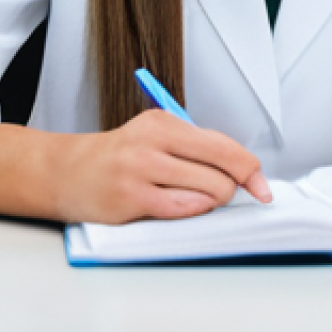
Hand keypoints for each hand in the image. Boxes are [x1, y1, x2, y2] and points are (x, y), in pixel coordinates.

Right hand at [50, 109, 272, 223]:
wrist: (70, 171)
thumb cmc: (120, 156)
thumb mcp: (156, 136)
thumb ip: (195, 147)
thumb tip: (242, 170)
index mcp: (163, 121)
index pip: (223, 144)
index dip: (250, 169)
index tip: (262, 187)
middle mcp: (153, 141)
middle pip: (221, 169)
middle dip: (231, 188)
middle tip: (221, 193)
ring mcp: (141, 169)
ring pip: (208, 192)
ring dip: (211, 201)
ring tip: (192, 197)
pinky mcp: (132, 198)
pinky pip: (182, 209)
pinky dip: (192, 211)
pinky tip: (180, 206)